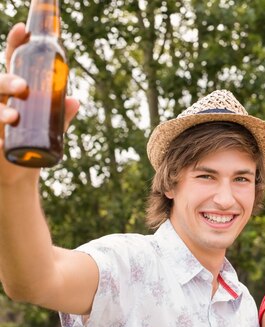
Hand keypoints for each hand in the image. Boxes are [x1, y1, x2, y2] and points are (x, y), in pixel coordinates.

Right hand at [0, 23, 79, 176]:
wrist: (17, 173)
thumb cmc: (32, 141)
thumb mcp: (52, 128)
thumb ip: (61, 115)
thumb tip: (74, 100)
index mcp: (14, 91)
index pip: (13, 62)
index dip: (16, 44)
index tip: (23, 30)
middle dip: (8, 81)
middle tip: (23, 87)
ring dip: (0, 110)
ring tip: (14, 117)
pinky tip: (2, 136)